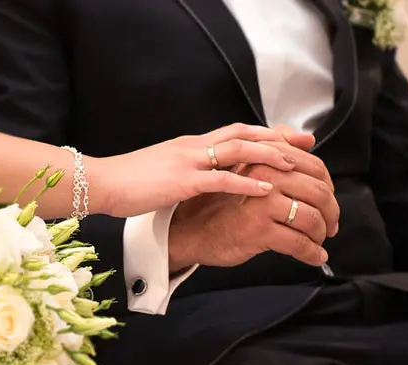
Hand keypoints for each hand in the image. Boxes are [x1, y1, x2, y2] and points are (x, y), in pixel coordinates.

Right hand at [95, 123, 309, 217]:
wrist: (100, 182)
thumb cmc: (125, 180)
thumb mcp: (160, 169)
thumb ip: (182, 168)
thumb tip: (198, 175)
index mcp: (188, 145)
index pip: (233, 132)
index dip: (263, 133)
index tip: (289, 137)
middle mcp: (192, 147)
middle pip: (242, 134)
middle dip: (276, 137)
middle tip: (306, 143)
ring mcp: (188, 162)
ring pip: (237, 151)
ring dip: (268, 155)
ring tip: (294, 163)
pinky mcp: (182, 181)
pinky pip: (221, 179)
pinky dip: (246, 183)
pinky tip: (266, 189)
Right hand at [167, 142, 338, 271]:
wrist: (187, 231)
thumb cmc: (214, 203)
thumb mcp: (241, 168)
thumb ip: (272, 149)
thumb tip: (308, 138)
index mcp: (261, 158)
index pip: (312, 165)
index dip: (327, 184)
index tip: (327, 199)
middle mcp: (262, 175)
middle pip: (318, 191)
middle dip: (331, 211)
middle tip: (331, 224)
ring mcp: (261, 203)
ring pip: (312, 218)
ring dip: (321, 233)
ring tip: (319, 241)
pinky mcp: (258, 229)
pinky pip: (299, 243)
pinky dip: (312, 253)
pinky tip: (314, 256)